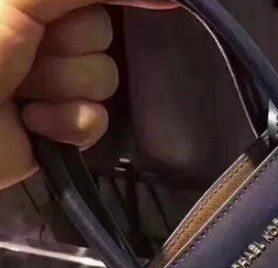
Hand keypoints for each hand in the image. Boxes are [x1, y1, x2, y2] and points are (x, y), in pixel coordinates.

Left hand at [0, 0, 175, 189]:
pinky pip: (98, 119)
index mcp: (33, 4)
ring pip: (104, 79)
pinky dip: (68, 124)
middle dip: (68, 49)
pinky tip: (36, 123)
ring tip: (23, 93)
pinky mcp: (64, 125)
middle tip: (28, 56)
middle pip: (104, 35)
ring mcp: (57, 82)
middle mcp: (46, 36)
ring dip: (63, 88)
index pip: (96, 0)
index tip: (135, 8)